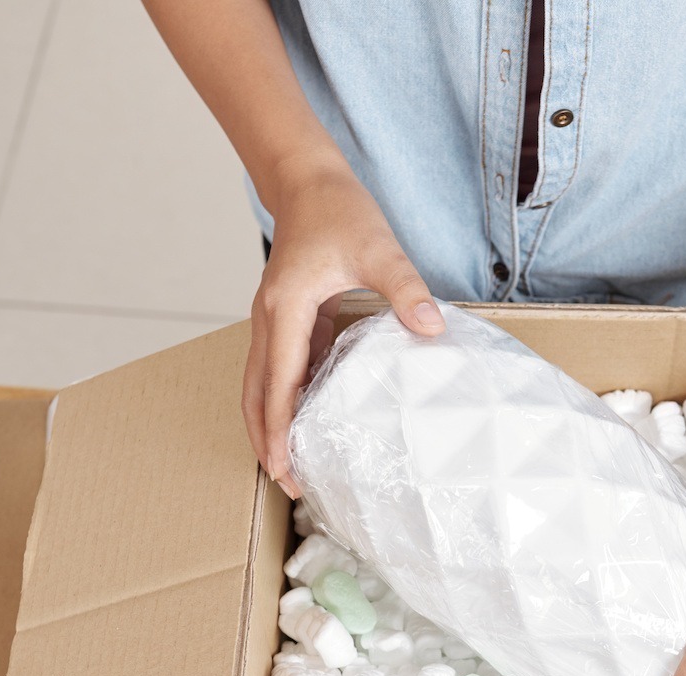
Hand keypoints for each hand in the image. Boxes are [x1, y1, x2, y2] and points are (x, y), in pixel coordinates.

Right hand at [246, 162, 444, 494]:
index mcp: (286, 308)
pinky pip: (278, 370)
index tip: (282, 466)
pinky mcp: (288, 321)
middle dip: (265, 439)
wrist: (309, 182)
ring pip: (260, 385)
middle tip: (287, 483)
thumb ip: (404, 288)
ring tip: (290, 465)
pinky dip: (284, 401)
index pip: (277, 380)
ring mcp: (274, 322)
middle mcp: (269, 319)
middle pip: (255, 393)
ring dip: (270, 424)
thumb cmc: (339, 211)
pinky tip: (307, 424)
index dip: (278, 427)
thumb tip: (430, 327)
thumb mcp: (379, 248)